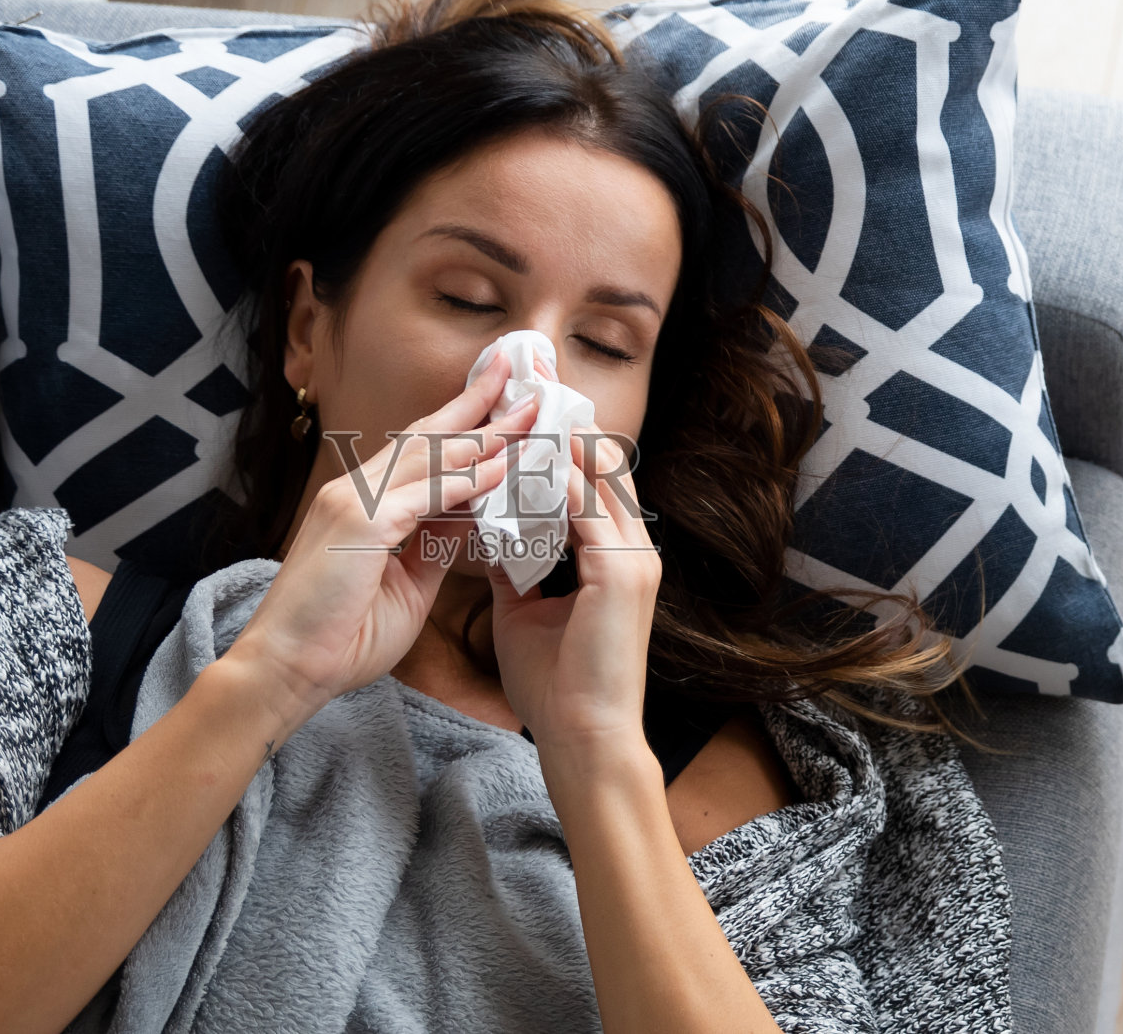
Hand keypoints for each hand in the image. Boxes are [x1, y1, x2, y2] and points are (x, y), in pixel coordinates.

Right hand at [229, 350, 540, 712]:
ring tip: (527, 413)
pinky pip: (425, 493)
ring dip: (483, 433)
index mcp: (363, 503)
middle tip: (519, 375)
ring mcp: (353, 501)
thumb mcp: (406, 584)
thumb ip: (436, 545)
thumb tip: (473, 515)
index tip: (504, 409)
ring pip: (429, 455)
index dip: (464, 427)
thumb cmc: (339, 637)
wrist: (285, 671)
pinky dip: (466, 479)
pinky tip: (502, 466)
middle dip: (476, 406)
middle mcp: (355, 490)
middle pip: (427, 436)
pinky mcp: (359, 522)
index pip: (421, 452)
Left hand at [486, 419, 661, 749]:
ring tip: (516, 405)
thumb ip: (516, 569)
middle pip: (601, 462)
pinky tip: (515, 459)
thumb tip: (490, 537)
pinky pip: (583, 508)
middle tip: (523, 381)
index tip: (521, 409)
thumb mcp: (525, 613)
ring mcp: (632, 559)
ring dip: (555, 439)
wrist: (583, 740)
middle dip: (561, 422)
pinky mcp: (620, 574)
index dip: (560, 442)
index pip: (592, 480)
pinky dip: (550, 480)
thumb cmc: (555, 686)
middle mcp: (632, 549)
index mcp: (616, 557)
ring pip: (597, 474)